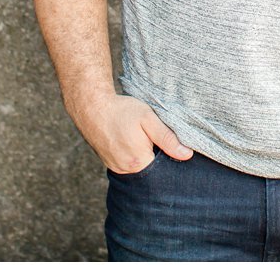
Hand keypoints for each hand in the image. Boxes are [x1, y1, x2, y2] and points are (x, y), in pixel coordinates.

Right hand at [73, 92, 192, 174]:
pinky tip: (134, 143)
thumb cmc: (121, 111)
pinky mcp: (110, 164)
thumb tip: (187, 155)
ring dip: (146, 158)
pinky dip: (135, 157)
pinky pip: (129, 166)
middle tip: (156, 140)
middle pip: (152, 171)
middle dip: (159, 158)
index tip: (171, 145)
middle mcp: (127, 170)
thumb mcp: (148, 119)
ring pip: (140, 169)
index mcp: (139, 162)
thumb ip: (167, 138)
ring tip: (144, 140)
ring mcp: (117, 168)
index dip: (171, 158)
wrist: (92, 107)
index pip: (165, 170)